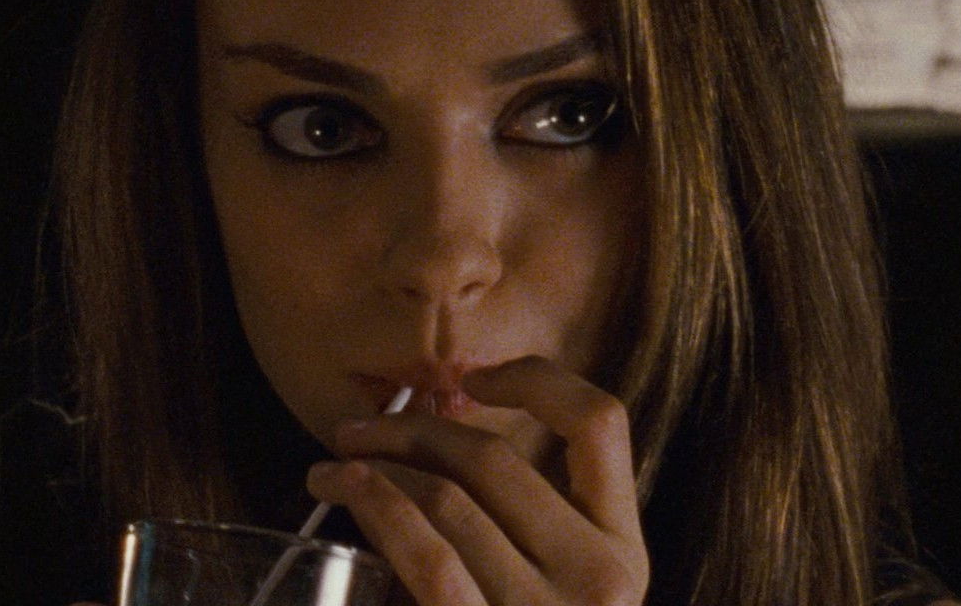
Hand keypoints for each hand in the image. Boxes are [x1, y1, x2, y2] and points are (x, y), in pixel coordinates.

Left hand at [306, 355, 648, 605]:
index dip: (534, 377)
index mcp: (626, 552)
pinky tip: (348, 492)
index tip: (470, 377)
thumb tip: (443, 426)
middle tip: (359, 428)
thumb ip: (531, 525)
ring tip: (334, 462)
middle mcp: (600, 578)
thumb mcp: (565, 596)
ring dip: (378, 463)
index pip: (601, 423)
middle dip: (414, 425)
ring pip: (452, 498)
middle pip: (498, 457)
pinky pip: (428, 556)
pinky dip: (380, 506)